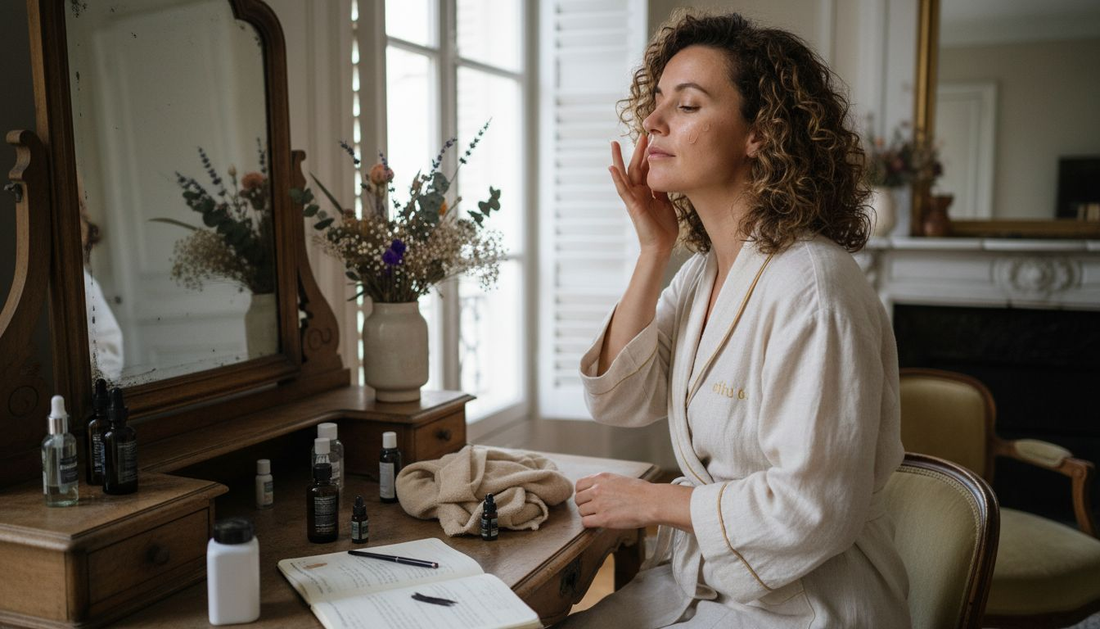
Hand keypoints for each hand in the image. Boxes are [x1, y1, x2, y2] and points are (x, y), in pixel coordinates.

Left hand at [575, 472, 658, 529]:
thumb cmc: (641, 492)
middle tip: (595, 510)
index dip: (582, 494)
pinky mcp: (603, 519)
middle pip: (578, 499)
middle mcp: (597, 489)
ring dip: (588, 515)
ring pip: (581, 511)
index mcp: (601, 478)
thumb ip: (604, 484)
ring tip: (600, 516)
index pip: (579, 485)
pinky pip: (586, 522)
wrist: (652, 502)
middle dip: (584, 505)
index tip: (588, 499)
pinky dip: (591, 524)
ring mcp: (599, 504)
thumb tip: (595, 491)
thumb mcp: (619, 479)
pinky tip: (600, 523)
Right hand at [609, 135, 678, 253]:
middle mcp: (638, 193)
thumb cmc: (663, 228)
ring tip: (613, 144)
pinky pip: (623, 190)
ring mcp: (633, 198)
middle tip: (642, 133)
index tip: (652, 139)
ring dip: (619, 159)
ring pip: (625, 175)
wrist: (661, 246)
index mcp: (647, 191)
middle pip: (636, 167)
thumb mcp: (666, 203)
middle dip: (638, 150)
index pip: (647, 169)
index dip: (649, 154)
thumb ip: (662, 190)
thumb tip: (664, 176)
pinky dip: (617, 179)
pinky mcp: (632, 206)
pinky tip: (612, 168)